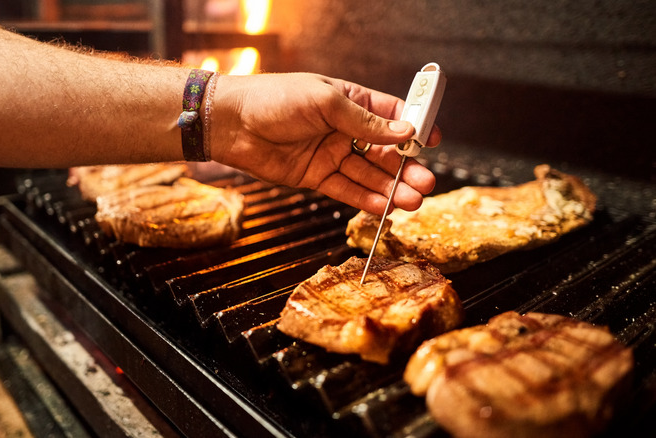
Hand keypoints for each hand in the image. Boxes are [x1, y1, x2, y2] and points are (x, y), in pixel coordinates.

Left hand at [210, 73, 438, 214]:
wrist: (231, 124)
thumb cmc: (274, 99)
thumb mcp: (325, 102)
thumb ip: (365, 121)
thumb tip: (405, 130)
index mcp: (351, 101)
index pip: (392, 114)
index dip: (414, 127)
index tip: (433, 141)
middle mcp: (344, 129)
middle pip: (385, 152)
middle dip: (406, 168)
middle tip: (426, 182)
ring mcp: (331, 154)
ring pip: (369, 175)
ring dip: (392, 188)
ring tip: (413, 201)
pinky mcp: (316, 176)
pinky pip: (347, 190)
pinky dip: (366, 200)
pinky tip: (386, 208)